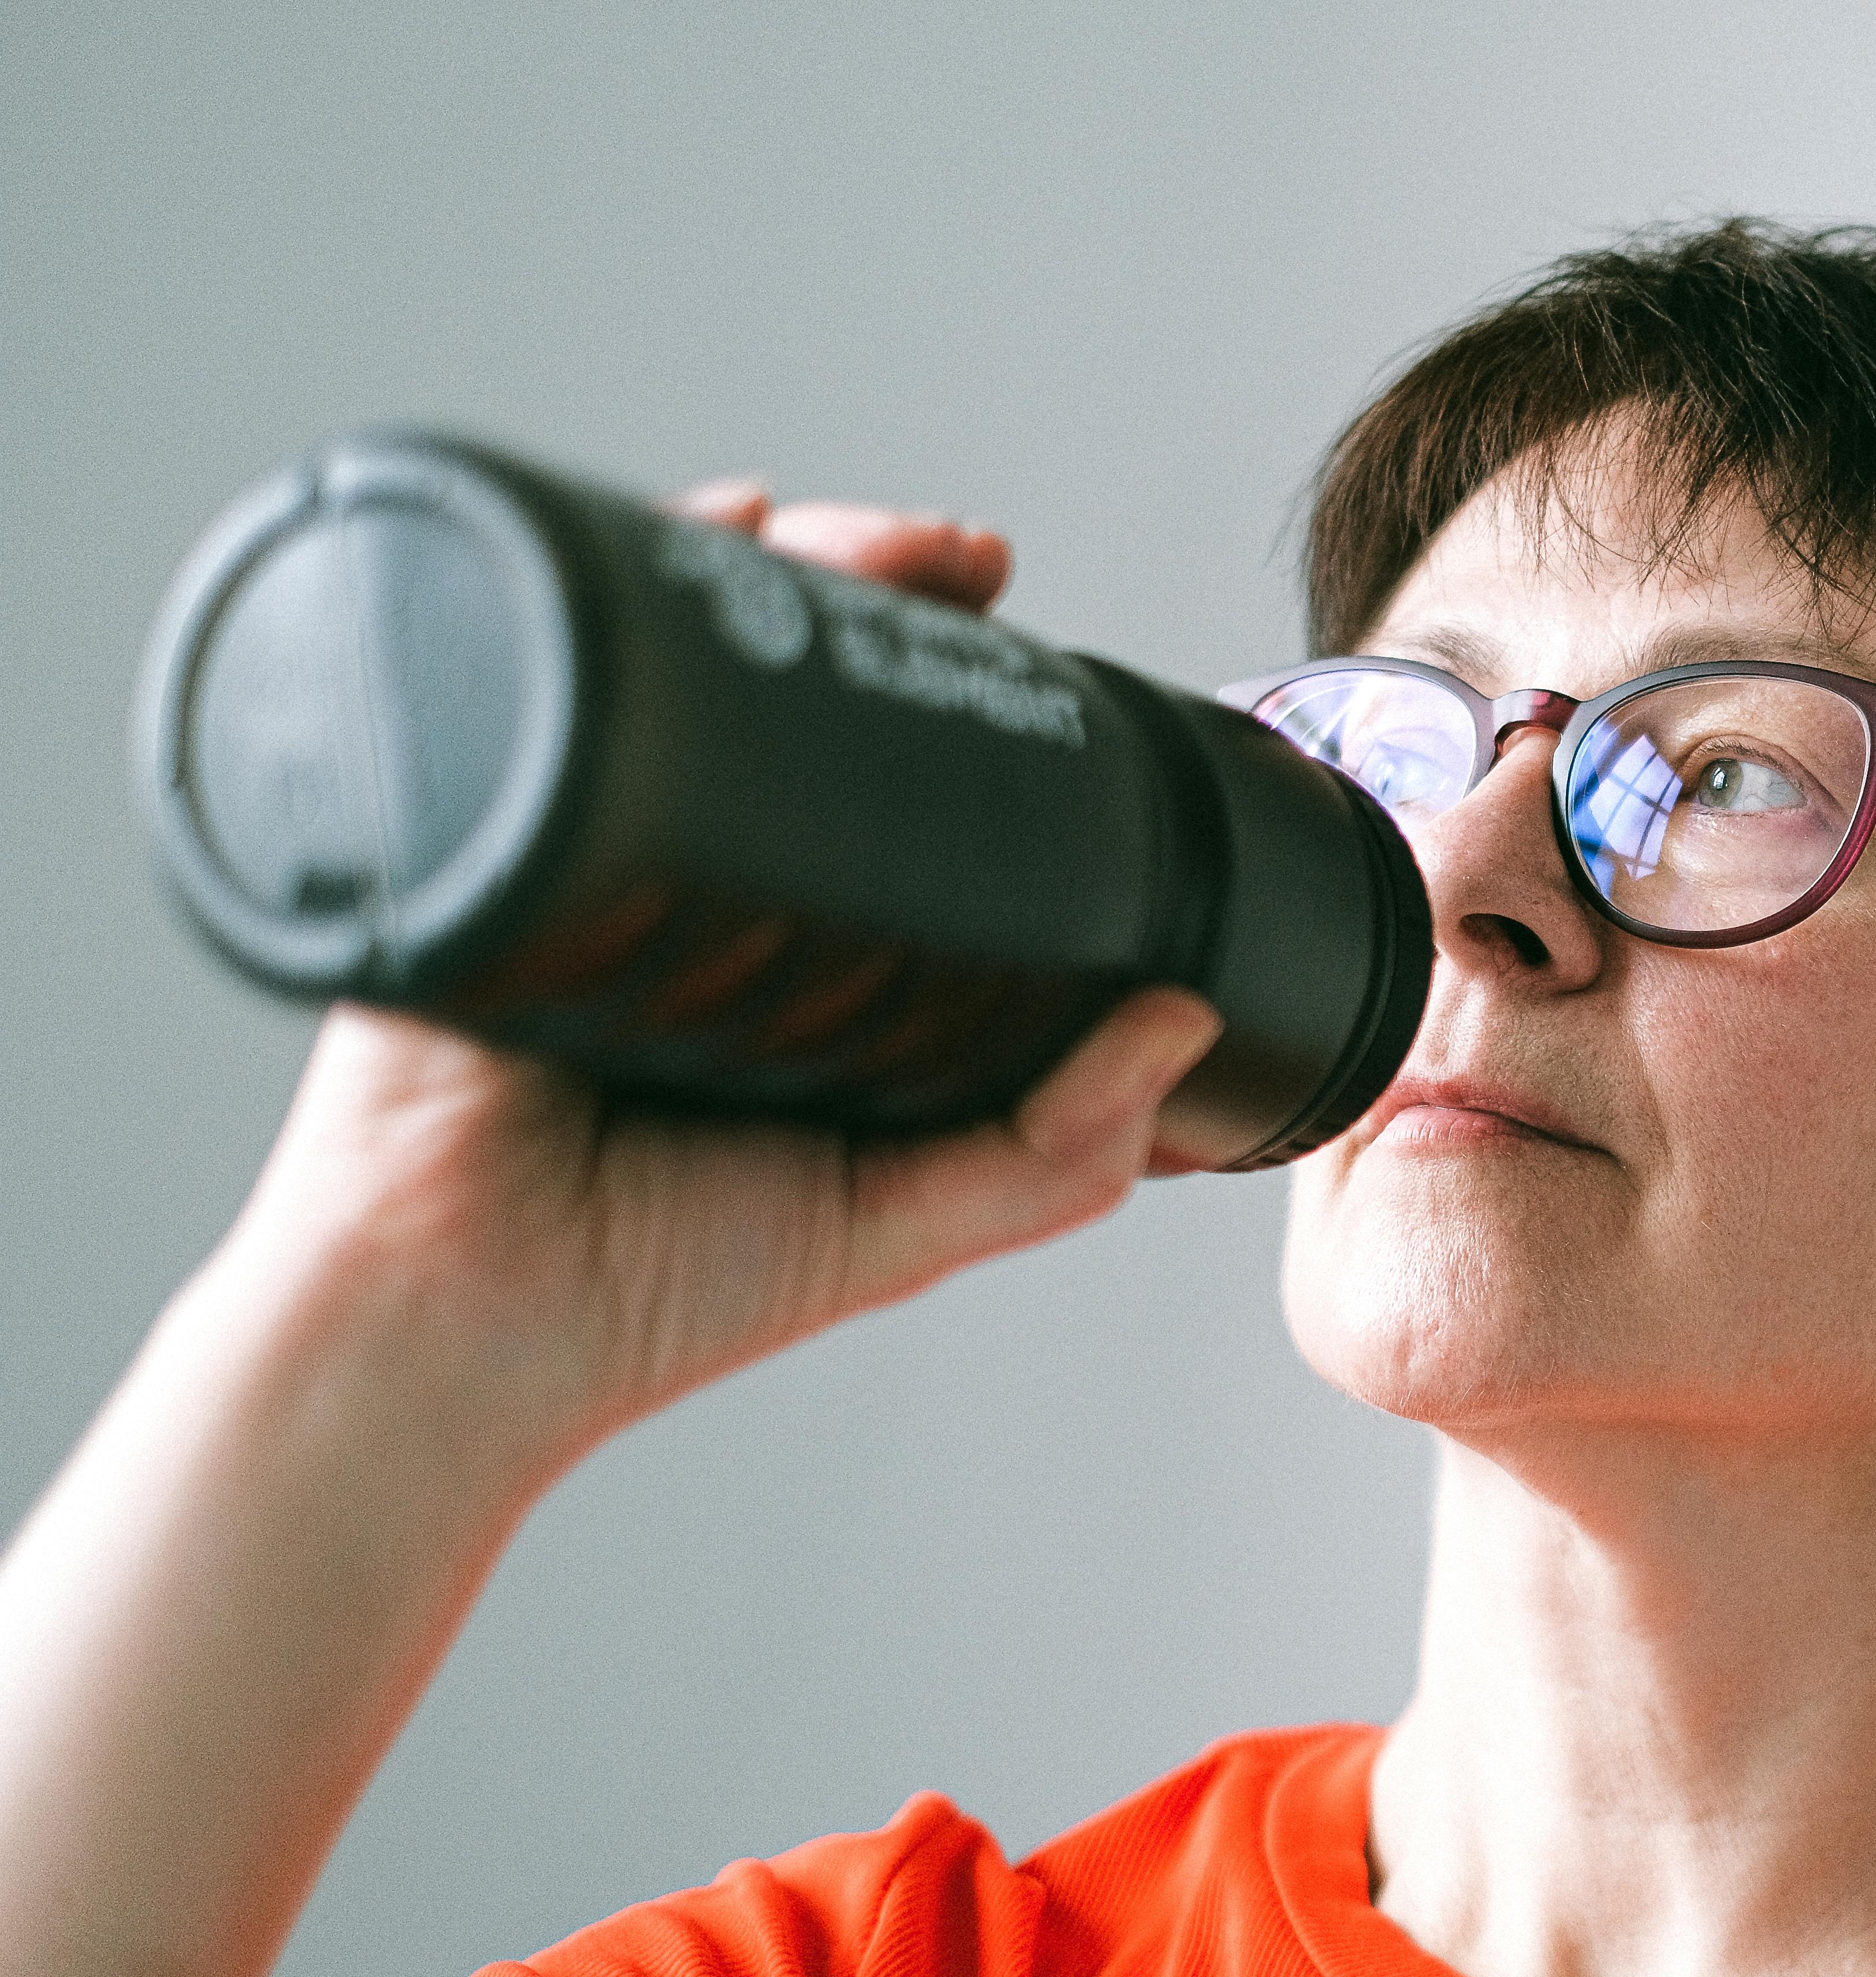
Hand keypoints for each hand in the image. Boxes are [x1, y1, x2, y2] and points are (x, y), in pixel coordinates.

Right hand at [222, 486, 1223, 1473]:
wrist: (458, 1321)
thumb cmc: (660, 1286)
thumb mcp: (905, 1224)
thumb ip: (1056, 1151)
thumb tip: (1187, 1020)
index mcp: (800, 941)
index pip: (890, 769)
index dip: (959, 687)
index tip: (1026, 632)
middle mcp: (701, 870)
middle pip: (790, 677)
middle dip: (877, 581)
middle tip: (958, 562)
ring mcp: (594, 835)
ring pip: (685, 649)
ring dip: (773, 552)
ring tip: (859, 537)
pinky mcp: (493, 828)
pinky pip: (546, 672)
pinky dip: (621, 576)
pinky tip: (698, 527)